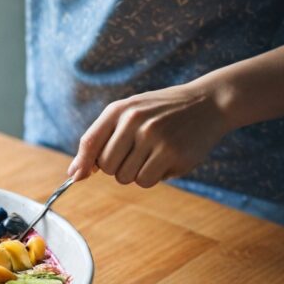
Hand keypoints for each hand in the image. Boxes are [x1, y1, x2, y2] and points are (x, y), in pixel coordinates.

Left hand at [67, 81, 230, 187]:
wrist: (207, 102)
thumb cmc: (162, 111)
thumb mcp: (130, 113)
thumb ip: (101, 138)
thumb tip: (75, 174)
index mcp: (119, 109)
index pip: (90, 142)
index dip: (81, 164)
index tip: (77, 177)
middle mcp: (134, 121)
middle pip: (106, 166)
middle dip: (116, 167)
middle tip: (135, 154)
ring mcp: (154, 137)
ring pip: (125, 177)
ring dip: (135, 173)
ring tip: (152, 154)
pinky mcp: (173, 154)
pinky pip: (146, 181)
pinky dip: (152, 177)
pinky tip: (165, 160)